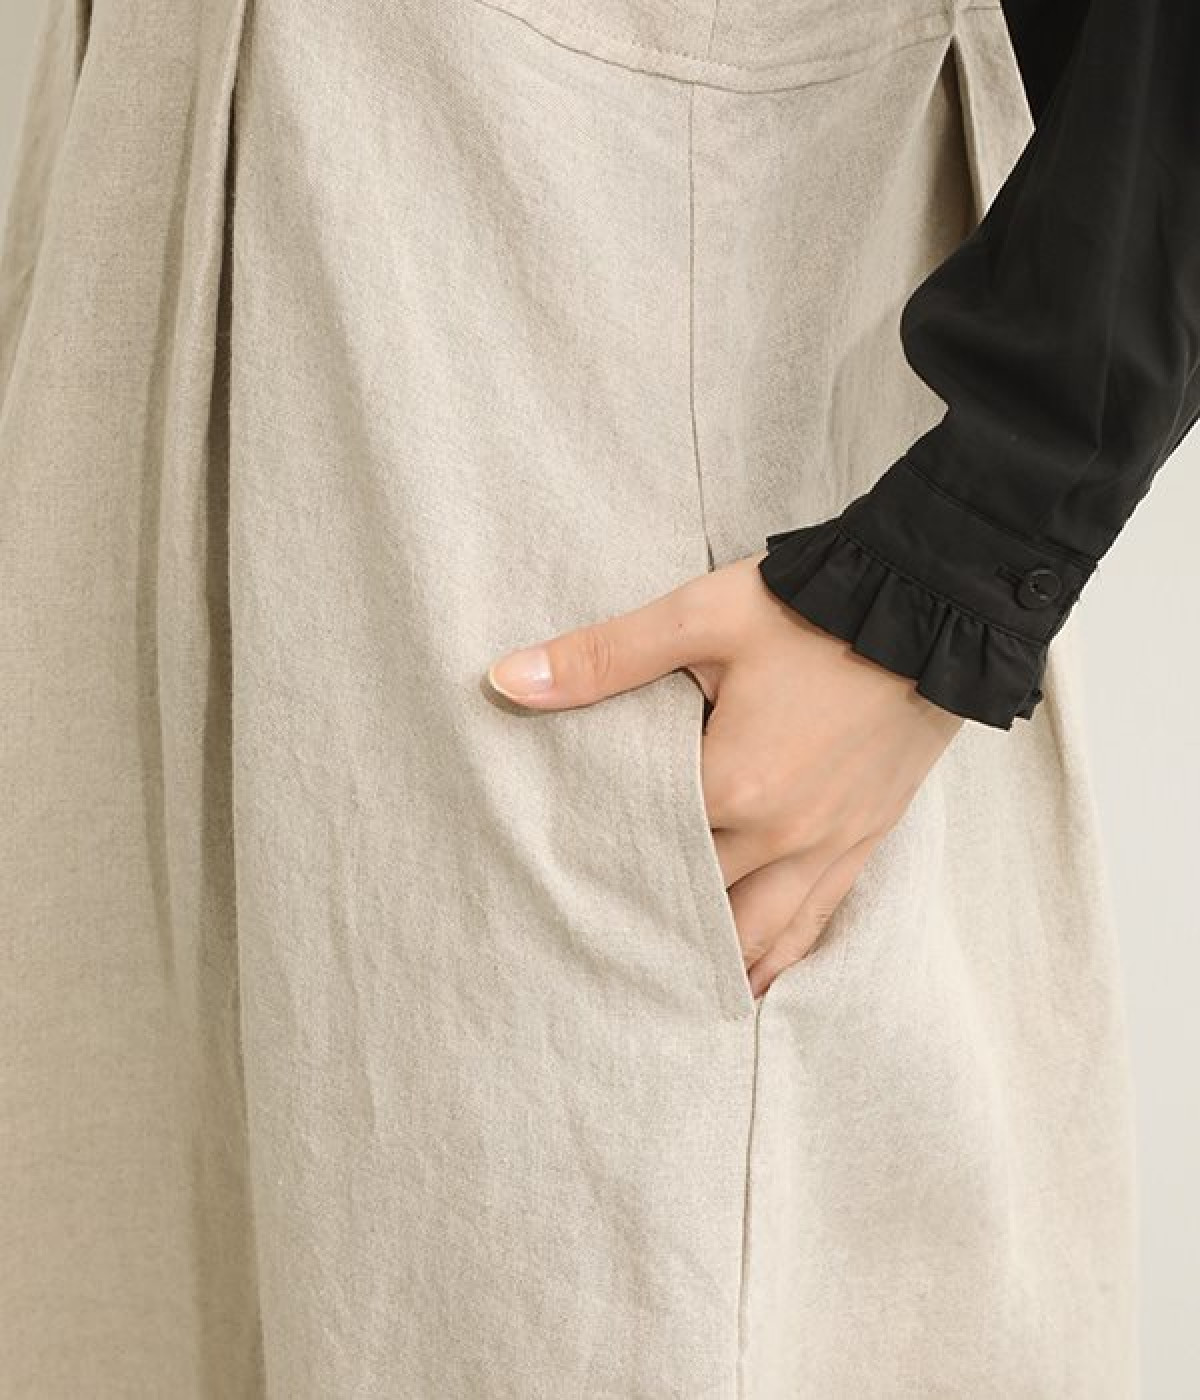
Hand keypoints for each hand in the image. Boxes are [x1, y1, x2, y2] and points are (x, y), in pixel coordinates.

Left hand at [485, 551, 964, 998]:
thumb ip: (602, 658)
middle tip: (599, 963)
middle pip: (697, 905)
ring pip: (761, 935)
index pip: (643, 851)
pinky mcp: (867, 838)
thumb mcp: (699, 618)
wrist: (932, 603)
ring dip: (716, 966)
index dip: (601, 870)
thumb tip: (505, 679)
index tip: (561, 898)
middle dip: (652, 930)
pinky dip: (782, 958)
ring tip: (671, 1000)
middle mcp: (781, 835)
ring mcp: (830, 844)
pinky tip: (759, 985)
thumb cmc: (811, 608)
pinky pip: (818, 921)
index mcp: (730, 787)